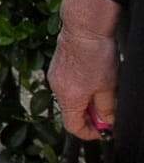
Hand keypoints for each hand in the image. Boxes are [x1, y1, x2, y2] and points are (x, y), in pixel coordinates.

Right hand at [49, 0, 120, 139]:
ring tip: (102, 91)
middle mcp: (57, 88)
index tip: (103, 131)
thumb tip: (106, 122)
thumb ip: (106, 109)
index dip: (90, 133)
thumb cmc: (96, 55)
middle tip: (107, 112)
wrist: (84, 28)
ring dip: (85, 101)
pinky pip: (67, 85)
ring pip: (69, 98)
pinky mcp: (57, 66)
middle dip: (89, 116)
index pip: (73, 126)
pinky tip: (93, 78)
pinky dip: (79, 89)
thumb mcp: (108, 87)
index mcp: (69, 98)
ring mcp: (54, 76)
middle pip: (71, 112)